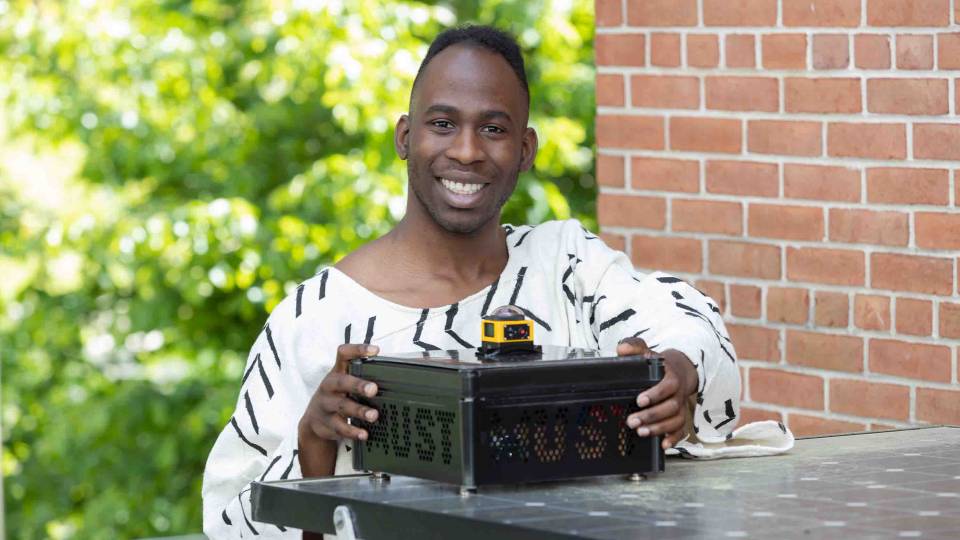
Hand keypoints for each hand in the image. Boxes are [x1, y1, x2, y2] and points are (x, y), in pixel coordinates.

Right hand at [298, 343, 379, 475]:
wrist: (313, 420)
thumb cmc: (339, 395)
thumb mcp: (346, 381)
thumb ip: (366, 375)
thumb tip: (407, 367)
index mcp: (338, 371)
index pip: (343, 354)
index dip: (357, 350)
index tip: (375, 350)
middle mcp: (330, 386)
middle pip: (341, 382)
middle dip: (357, 385)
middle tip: (374, 389)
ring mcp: (326, 405)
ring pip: (342, 406)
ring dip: (359, 411)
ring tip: (374, 415)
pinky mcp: (326, 423)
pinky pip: (339, 428)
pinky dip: (353, 432)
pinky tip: (364, 434)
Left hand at [617, 337, 697, 449]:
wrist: (680, 369)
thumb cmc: (659, 364)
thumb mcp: (647, 351)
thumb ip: (635, 347)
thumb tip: (622, 348)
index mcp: (671, 377)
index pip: (667, 386)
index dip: (655, 394)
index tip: (639, 400)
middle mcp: (678, 393)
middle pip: (670, 407)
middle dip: (652, 416)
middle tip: (632, 421)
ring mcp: (680, 406)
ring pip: (676, 420)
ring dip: (659, 428)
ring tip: (641, 432)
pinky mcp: (680, 416)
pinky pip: (681, 430)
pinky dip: (674, 438)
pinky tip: (663, 445)